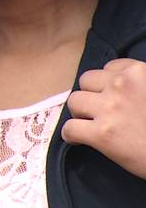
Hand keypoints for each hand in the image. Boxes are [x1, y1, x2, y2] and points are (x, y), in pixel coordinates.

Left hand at [63, 58, 145, 178]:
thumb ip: (141, 82)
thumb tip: (125, 86)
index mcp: (139, 72)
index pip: (109, 68)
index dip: (109, 83)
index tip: (114, 95)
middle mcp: (121, 85)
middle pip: (86, 81)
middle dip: (90, 94)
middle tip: (99, 108)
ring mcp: (110, 109)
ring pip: (74, 101)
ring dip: (79, 112)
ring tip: (88, 122)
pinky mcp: (102, 134)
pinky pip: (70, 128)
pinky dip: (70, 134)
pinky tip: (77, 139)